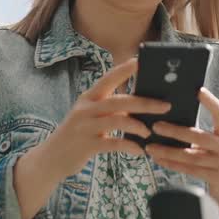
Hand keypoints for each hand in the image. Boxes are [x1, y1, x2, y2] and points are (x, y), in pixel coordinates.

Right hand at [33, 58, 171, 182]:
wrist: (52, 158)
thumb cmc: (77, 136)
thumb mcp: (90, 117)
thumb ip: (109, 110)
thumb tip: (138, 106)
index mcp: (88, 98)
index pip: (108, 78)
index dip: (125, 69)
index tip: (142, 61)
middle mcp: (86, 109)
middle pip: (119, 101)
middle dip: (144, 102)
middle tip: (166, 105)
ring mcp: (85, 127)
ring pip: (117, 120)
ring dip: (137, 125)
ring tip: (149, 132)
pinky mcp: (87, 145)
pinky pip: (113, 144)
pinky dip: (129, 146)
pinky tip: (140, 151)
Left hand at [145, 87, 218, 218]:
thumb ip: (204, 132)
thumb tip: (172, 118)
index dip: (211, 101)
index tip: (197, 91)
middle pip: (200, 137)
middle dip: (176, 132)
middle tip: (156, 126)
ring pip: (191, 156)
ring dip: (168, 151)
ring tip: (151, 146)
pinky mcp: (216, 178)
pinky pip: (190, 170)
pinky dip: (172, 164)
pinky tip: (159, 159)